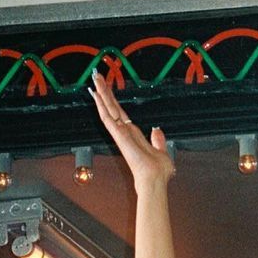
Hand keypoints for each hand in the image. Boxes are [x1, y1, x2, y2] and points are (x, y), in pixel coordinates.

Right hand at [90, 70, 174, 190]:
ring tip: (95, 79)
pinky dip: (101, 105)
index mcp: (133, 134)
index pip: (121, 113)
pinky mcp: (118, 136)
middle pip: (112, 108)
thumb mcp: (162, 152)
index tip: (108, 88)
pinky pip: (108, 118)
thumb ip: (158, 140)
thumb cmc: (158, 171)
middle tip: (97, 76)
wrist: (155, 180)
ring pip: (108, 109)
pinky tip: (96, 94)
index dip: (114, 101)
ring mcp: (120, 134)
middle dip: (105, 92)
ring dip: (101, 94)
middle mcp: (124, 132)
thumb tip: (157, 130)